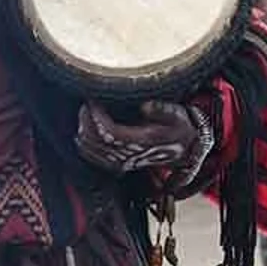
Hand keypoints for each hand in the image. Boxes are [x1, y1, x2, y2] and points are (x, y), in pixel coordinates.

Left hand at [76, 101, 200, 174]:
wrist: (185, 149)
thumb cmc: (179, 128)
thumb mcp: (177, 115)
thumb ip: (162, 110)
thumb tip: (145, 106)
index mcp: (142, 141)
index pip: (111, 133)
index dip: (97, 118)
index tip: (92, 101)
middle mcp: (130, 155)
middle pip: (97, 143)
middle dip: (86, 121)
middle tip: (85, 104)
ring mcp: (123, 162)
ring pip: (93, 152)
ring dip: (83, 132)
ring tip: (84, 113)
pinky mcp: (119, 164)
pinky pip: (94, 159)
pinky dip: (84, 146)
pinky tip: (81, 133)